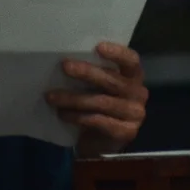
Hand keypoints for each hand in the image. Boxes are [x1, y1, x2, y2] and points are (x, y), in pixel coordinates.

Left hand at [47, 42, 148, 156]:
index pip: (131, 61)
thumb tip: (62, 61)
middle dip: (87, 73)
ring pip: (102, 102)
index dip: (118, 53)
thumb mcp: (95, 88)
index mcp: (133, 77)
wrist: (100, 143)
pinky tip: (62, 114)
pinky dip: (77, 116)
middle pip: (113, 80)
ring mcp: (135, 114)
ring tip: (51, 97)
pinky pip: (98, 121)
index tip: (98, 47)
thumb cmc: (96, 107)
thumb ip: (90, 75)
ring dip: (73, 98)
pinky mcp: (127, 132)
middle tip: (65, 67)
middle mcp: (138, 93)